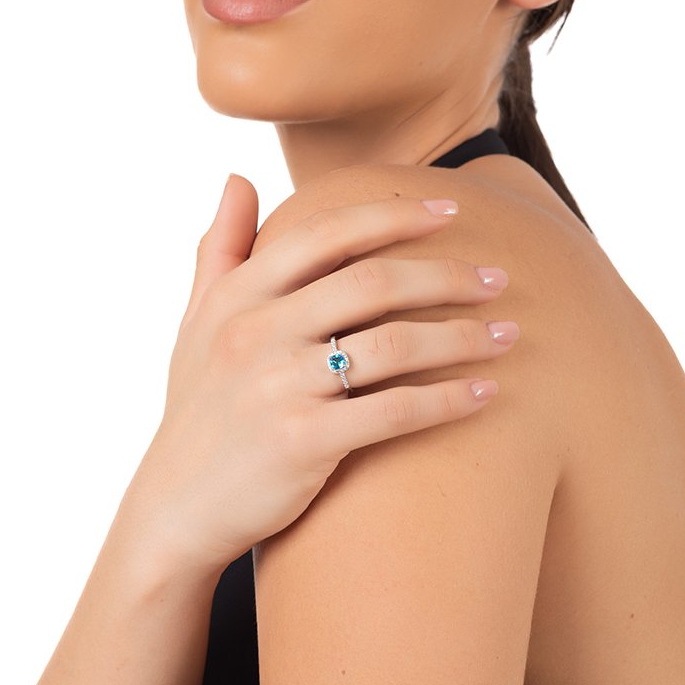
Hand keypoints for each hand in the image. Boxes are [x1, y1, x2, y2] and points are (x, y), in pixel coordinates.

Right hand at [121, 173, 515, 578]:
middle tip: (499, 278)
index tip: (451, 209)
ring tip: (508, 335)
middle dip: (446, 275)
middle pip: (373, 283)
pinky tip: (486, 395)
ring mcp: (278, 387)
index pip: (328, 234)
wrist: (176, 508)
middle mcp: (257, 332)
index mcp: (239, 294)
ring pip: (392, 346)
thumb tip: (238, 177)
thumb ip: (221, 246)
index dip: (395, 216)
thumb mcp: (196, 320)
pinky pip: (393, 412)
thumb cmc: (199, 406)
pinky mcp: (302, 444)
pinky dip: (447, 400)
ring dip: (461, 337)